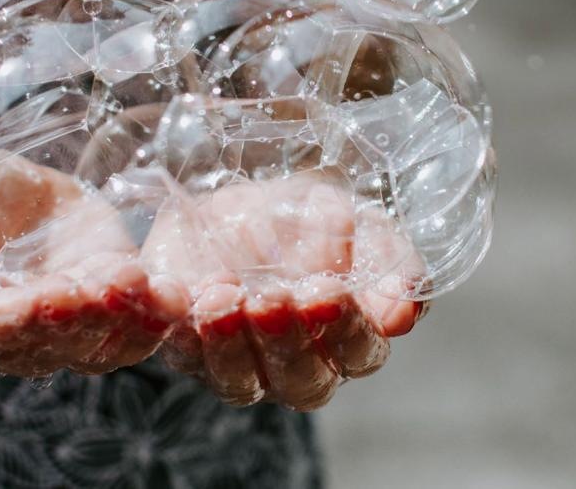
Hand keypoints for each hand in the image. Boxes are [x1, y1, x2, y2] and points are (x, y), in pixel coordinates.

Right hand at [0, 146, 187, 376]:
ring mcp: (66, 319)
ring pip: (104, 341)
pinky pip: (136, 318)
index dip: (21, 317)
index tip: (52, 295)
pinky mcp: (105, 294)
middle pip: (56, 342)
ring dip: (136, 322)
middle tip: (119, 287)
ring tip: (165, 294)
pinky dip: (163, 311)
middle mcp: (15, 331)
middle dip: (89, 319)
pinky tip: (190, 292)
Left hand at [144, 169, 425, 410]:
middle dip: (287, 340)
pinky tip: (172, 291)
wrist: (239, 195)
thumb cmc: (309, 217)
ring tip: (222, 297)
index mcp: (347, 336)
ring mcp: (236, 360)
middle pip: (301, 380)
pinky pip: (174, 348)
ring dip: (229, 341)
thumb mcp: (356, 222)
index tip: (329, 290)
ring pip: (237, 379)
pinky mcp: (183, 342)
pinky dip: (171, 321)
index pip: (359, 352)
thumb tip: (404, 312)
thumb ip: (388, 262)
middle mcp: (295, 362)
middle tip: (273, 299)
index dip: (348, 329)